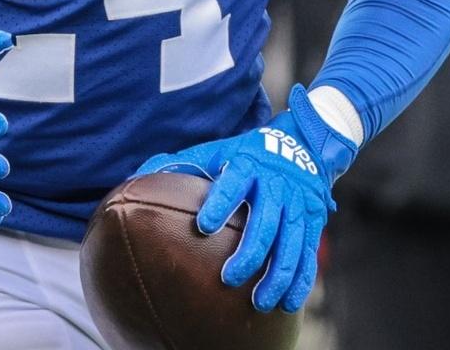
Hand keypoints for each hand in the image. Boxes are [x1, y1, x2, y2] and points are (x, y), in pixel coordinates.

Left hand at [134, 85, 356, 312]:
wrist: (301, 146)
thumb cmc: (246, 155)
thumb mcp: (217, 150)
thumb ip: (182, 163)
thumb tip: (136, 177)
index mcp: (248, 165)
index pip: (233, 183)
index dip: (220, 203)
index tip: (204, 226)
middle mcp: (276, 184)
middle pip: (265, 222)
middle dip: (249, 253)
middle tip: (228, 278)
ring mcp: (297, 204)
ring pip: (291, 243)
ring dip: (276, 275)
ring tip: (259, 302)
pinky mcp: (313, 220)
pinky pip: (308, 253)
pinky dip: (300, 279)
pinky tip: (286, 303)